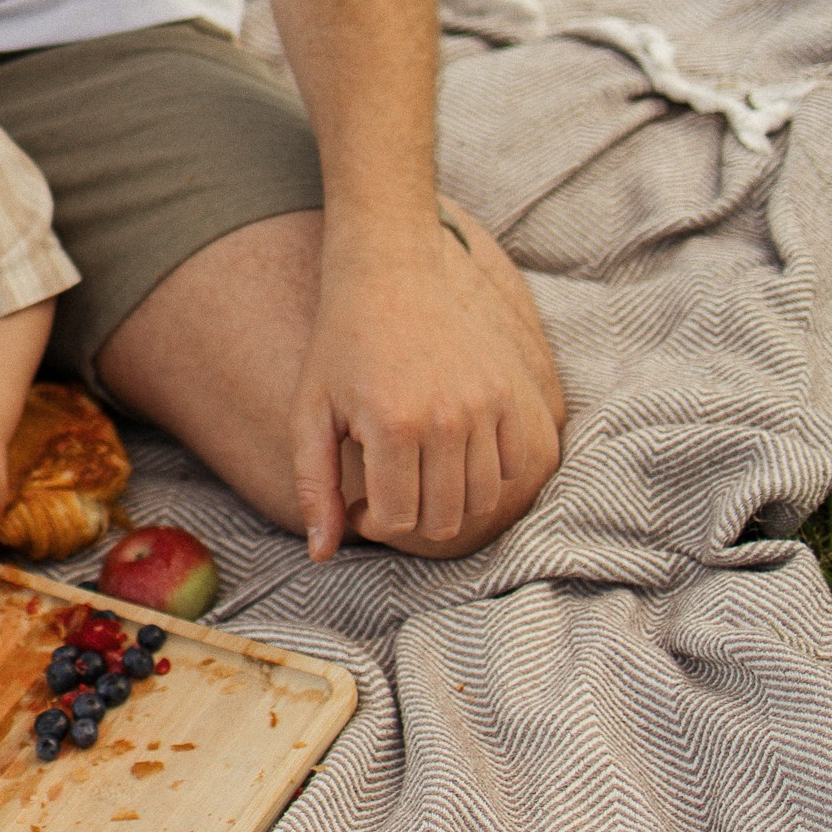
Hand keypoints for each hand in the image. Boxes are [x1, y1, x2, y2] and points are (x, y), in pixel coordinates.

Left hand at [290, 214, 563, 561]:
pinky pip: (520, 467)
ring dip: (451, 503)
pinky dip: (493, 477)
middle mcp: (448, 418)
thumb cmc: (341, 347)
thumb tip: (322, 556)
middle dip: (412, 521)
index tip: (360, 502)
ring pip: (486, 502)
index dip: (374, 524)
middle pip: (444, 520)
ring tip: (420, 476)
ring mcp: (489, 405)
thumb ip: (315, 487)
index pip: (399, 521)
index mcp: (392, 425)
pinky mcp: (516, 394)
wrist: (391, 275)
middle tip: (389, 491)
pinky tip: (457, 458)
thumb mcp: (310, 414)